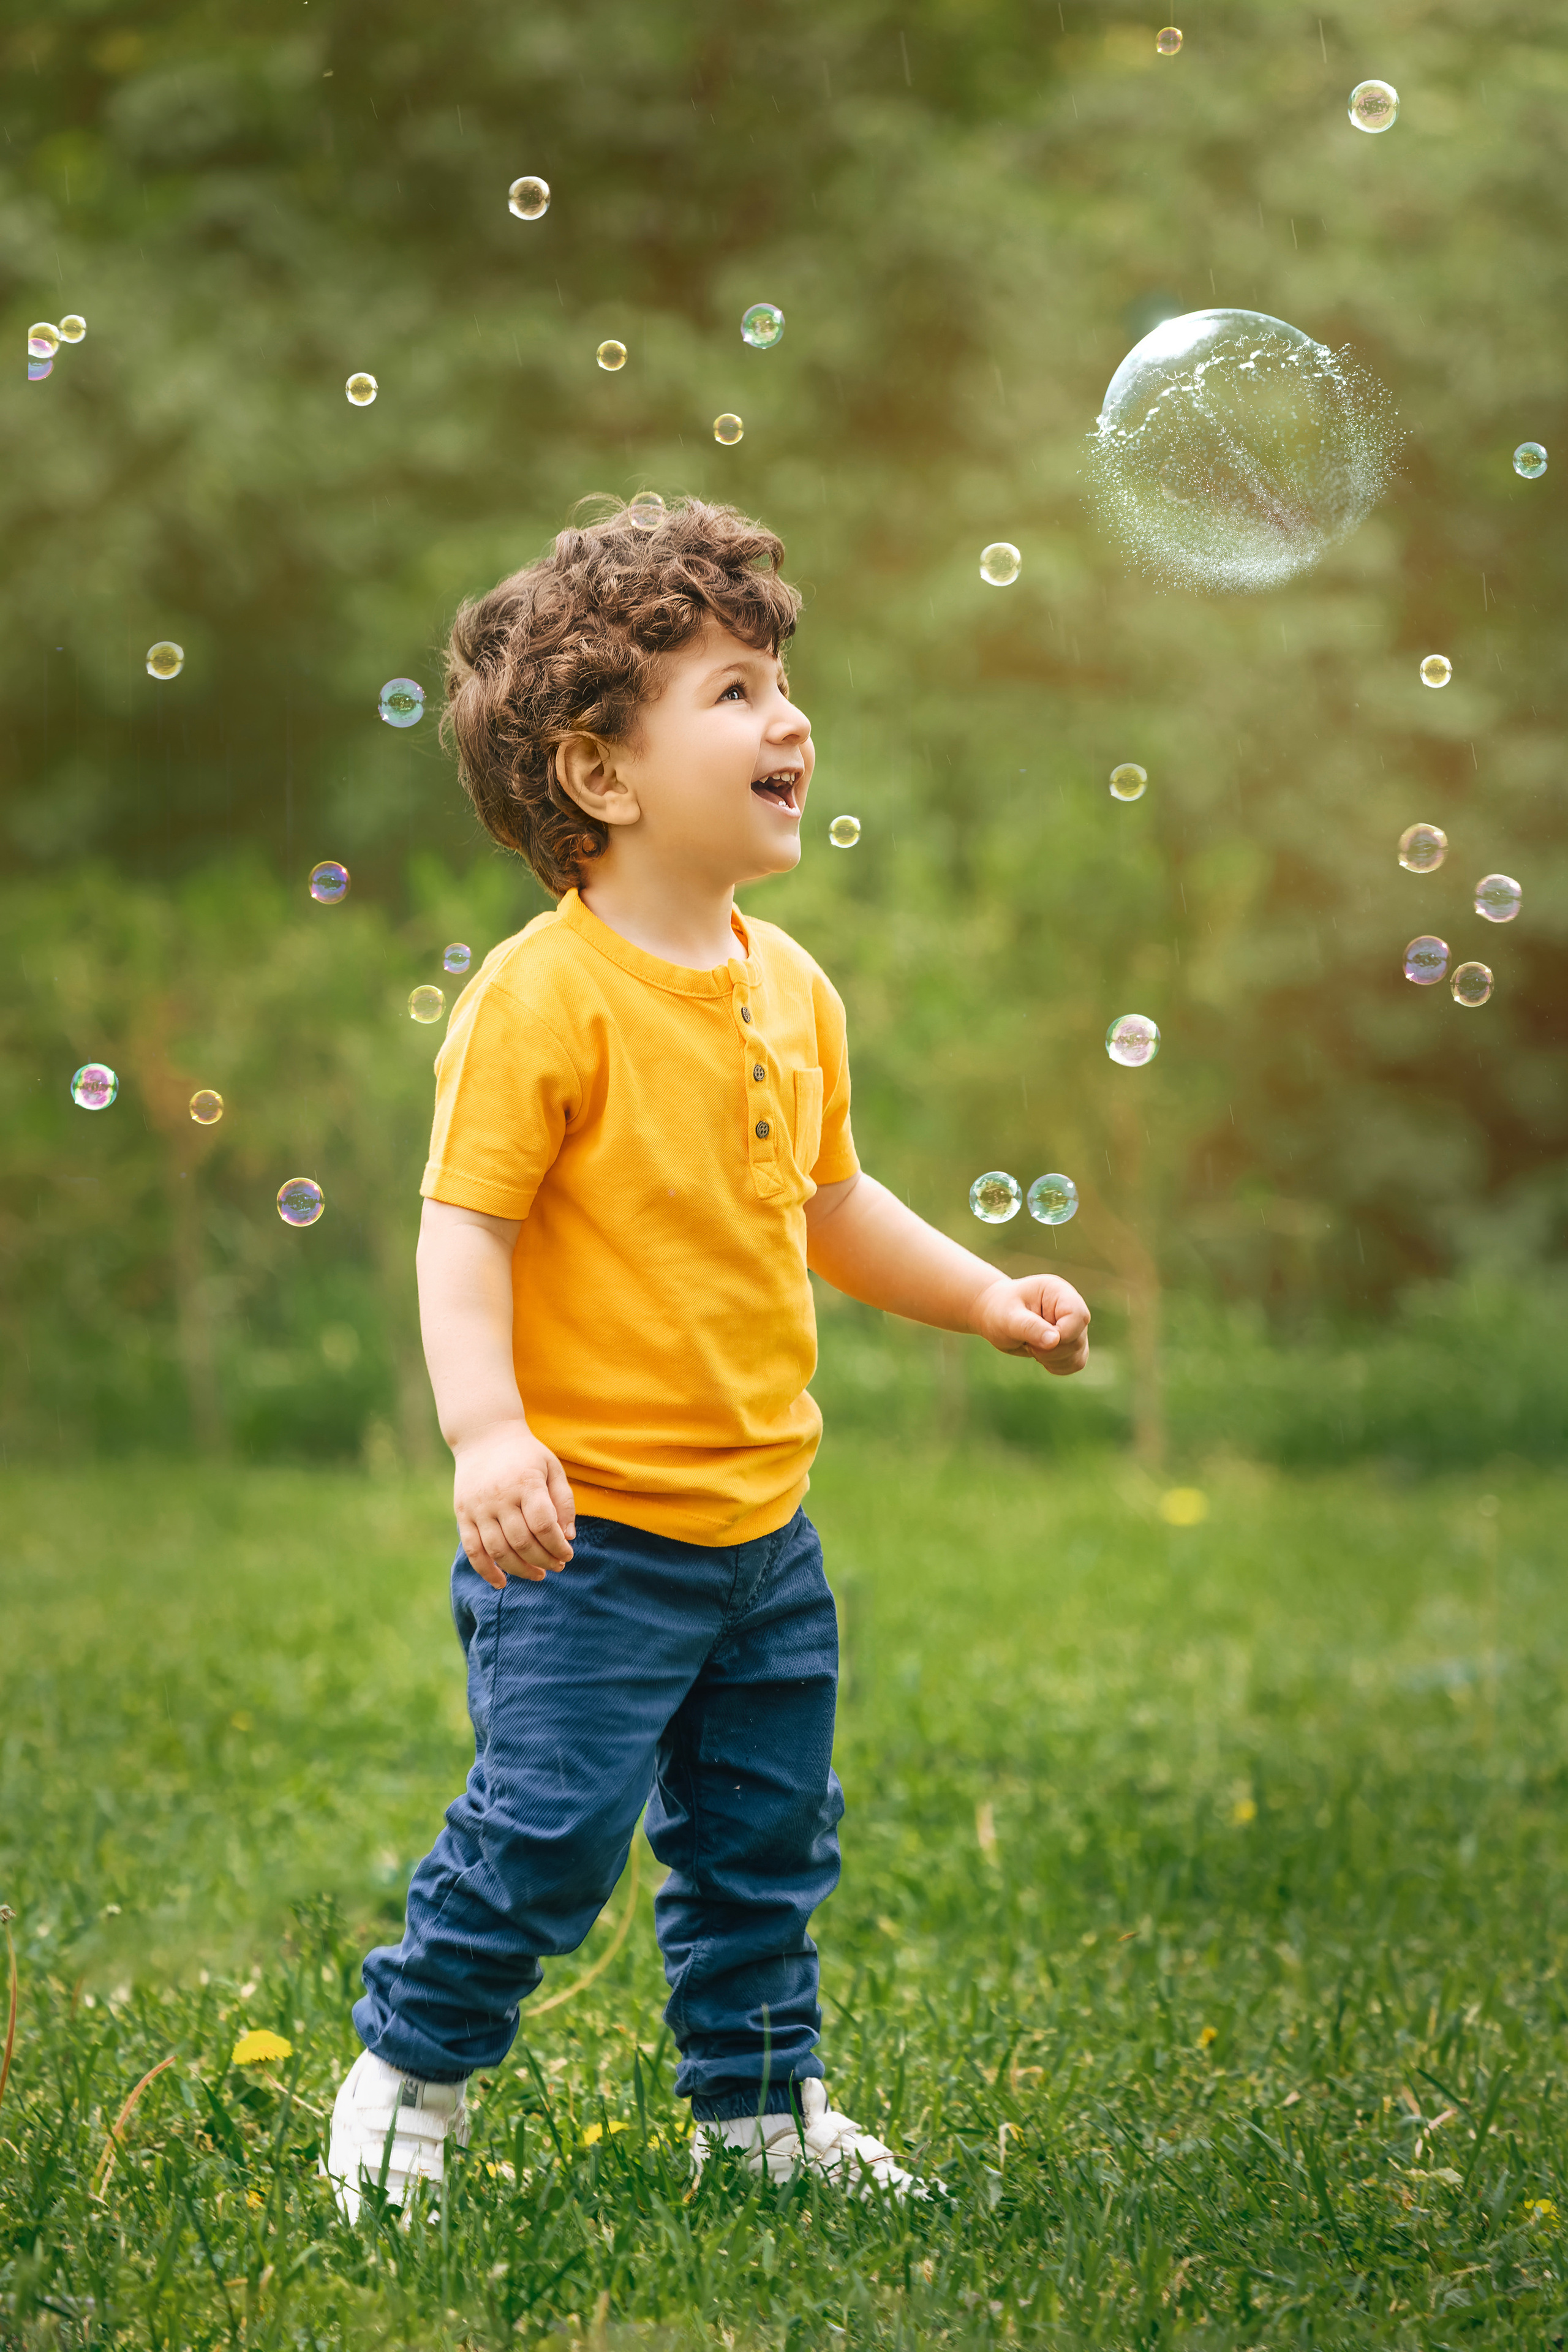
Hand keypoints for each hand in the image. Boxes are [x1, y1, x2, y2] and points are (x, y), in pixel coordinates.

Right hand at [452, 1418, 576, 1587]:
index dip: (558, 1546)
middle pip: (523, 1542)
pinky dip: (486, 1570)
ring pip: (499, 1550)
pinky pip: (473, 1549)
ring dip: (520, 1569)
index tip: (568, 1555)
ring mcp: (479, 1507)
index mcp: (526, 1483)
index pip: (544, 1526)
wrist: (484, 1434)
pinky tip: (501, 1583)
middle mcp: (500, 1497)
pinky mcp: (463, 1514)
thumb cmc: (525, 1454)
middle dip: (543, 1561)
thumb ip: (563, 1501)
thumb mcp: (552, 1467)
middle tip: (557, 1567)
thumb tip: (568, 1537)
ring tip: (537, 1575)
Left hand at [970, 1273, 1090, 1376]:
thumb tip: (1054, 1341)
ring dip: (1052, 1359)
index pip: (1078, 1316)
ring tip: (1032, 1345)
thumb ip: (1030, 1327)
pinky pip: (1075, 1363)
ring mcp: (1074, 1327)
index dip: (1062, 1334)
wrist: (995, 1316)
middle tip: (1027, 1341)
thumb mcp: (1008, 1317)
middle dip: (1050, 1350)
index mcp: (1059, 1292)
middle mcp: (1072, 1307)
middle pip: (1077, 1339)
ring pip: (1078, 1354)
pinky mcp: (1072, 1343)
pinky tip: (1039, 1354)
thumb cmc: (999, 1310)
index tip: (1036, 1339)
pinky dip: (1056, 1365)